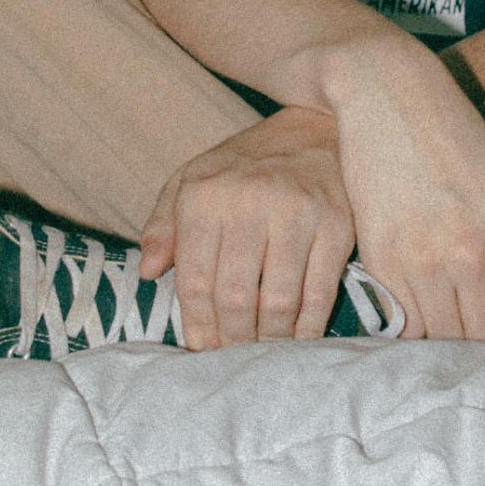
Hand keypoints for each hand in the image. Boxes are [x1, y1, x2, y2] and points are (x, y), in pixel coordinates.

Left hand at [141, 107, 357, 347]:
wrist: (317, 128)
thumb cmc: (246, 164)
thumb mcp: (193, 180)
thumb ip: (163, 224)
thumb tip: (148, 272)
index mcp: (206, 194)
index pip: (194, 281)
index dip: (196, 326)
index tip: (202, 350)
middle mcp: (250, 200)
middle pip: (234, 297)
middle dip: (231, 340)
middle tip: (233, 357)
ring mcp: (298, 212)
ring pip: (277, 302)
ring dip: (268, 340)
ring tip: (262, 352)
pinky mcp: (337, 225)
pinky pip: (319, 293)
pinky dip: (307, 328)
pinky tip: (297, 339)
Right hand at [315, 36, 484, 344]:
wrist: (395, 99)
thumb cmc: (464, 145)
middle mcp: (477, 258)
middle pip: (484, 339)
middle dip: (479, 329)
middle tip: (466, 304)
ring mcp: (427, 262)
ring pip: (443, 339)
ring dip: (444, 326)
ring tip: (439, 298)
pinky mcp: (383, 261)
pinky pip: (404, 326)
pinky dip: (410, 319)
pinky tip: (413, 293)